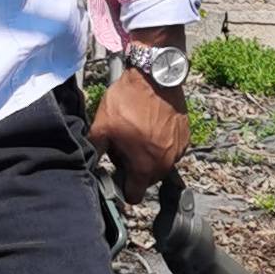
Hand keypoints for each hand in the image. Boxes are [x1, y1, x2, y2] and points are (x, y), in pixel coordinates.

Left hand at [93, 59, 188, 199]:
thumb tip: (89, 167)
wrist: (155, 77)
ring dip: (149, 156)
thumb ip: (94, 151)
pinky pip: (171, 149)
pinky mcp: (185, 137)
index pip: (134, 196)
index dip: (122, 188)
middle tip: (125, 146)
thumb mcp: (102, 127)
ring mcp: (179, 150)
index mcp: (144, 168)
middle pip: (147, 179)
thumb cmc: (128, 102)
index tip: (117, 174)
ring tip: (138, 133)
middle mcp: (165, 164)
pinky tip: (151, 126)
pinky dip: (161, 143)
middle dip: (135, 168)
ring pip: (159, 164)